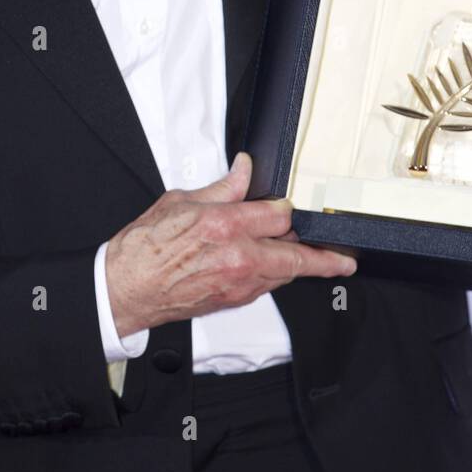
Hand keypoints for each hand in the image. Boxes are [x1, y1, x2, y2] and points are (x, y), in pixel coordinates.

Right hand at [105, 151, 356, 335]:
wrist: (126, 288)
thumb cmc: (146, 246)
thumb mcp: (181, 201)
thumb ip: (222, 188)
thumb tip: (244, 170)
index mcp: (224, 225)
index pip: (278, 215)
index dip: (287, 208)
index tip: (291, 207)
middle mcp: (237, 257)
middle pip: (296, 257)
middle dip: (325, 257)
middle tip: (345, 259)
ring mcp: (237, 284)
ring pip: (284, 275)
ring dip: (300, 267)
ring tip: (324, 262)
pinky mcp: (233, 301)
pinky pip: (265, 287)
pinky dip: (275, 276)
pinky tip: (276, 268)